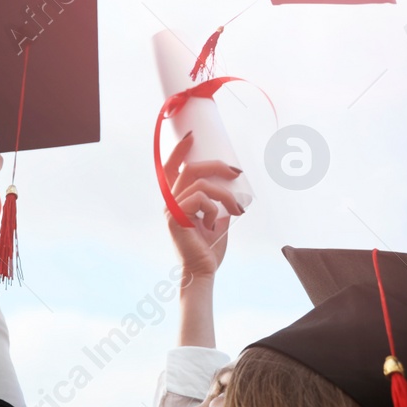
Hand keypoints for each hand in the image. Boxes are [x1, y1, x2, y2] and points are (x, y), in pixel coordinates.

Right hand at [164, 133, 242, 281]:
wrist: (203, 270)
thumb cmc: (209, 247)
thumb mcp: (217, 217)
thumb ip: (218, 201)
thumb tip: (234, 184)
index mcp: (177, 199)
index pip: (172, 168)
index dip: (179, 150)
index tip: (192, 136)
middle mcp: (169, 201)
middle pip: (190, 169)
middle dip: (215, 165)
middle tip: (236, 172)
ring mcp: (170, 208)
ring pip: (200, 184)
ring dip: (224, 194)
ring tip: (236, 209)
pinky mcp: (174, 217)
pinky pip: (199, 198)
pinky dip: (213, 207)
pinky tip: (213, 224)